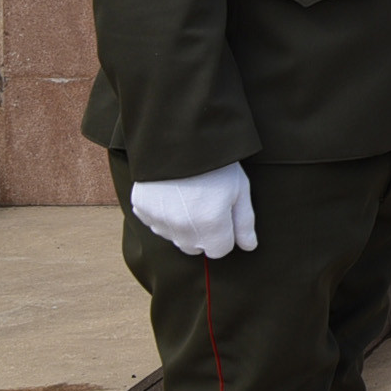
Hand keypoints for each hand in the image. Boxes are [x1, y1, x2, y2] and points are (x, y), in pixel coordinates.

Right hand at [129, 163, 256, 257]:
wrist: (179, 139)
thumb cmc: (216, 164)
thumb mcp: (240, 189)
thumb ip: (244, 222)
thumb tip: (249, 247)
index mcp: (211, 225)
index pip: (219, 251)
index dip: (225, 235)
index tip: (224, 215)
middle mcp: (182, 229)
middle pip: (195, 247)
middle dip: (203, 234)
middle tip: (207, 205)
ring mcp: (159, 220)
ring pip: (174, 237)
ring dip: (182, 226)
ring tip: (188, 197)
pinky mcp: (142, 210)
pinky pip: (155, 223)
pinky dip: (163, 215)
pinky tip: (171, 194)